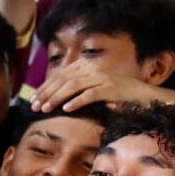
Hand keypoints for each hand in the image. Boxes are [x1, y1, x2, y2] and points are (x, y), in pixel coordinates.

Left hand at [30, 59, 174, 112]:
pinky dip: (77, 101)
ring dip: (56, 98)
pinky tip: (66, 109)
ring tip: (45, 109)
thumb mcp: (90, 88)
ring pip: (73, 86)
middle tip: (34, 107)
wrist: (142, 95)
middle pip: (62, 80)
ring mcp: (102, 77)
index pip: (59, 76)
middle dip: (46, 94)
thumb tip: (50, 99)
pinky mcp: (111, 88)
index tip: (32, 100)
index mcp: (85, 66)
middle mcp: (92, 69)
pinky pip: (90, 94)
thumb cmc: (113, 94)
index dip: (44, 88)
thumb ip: (74, 89)